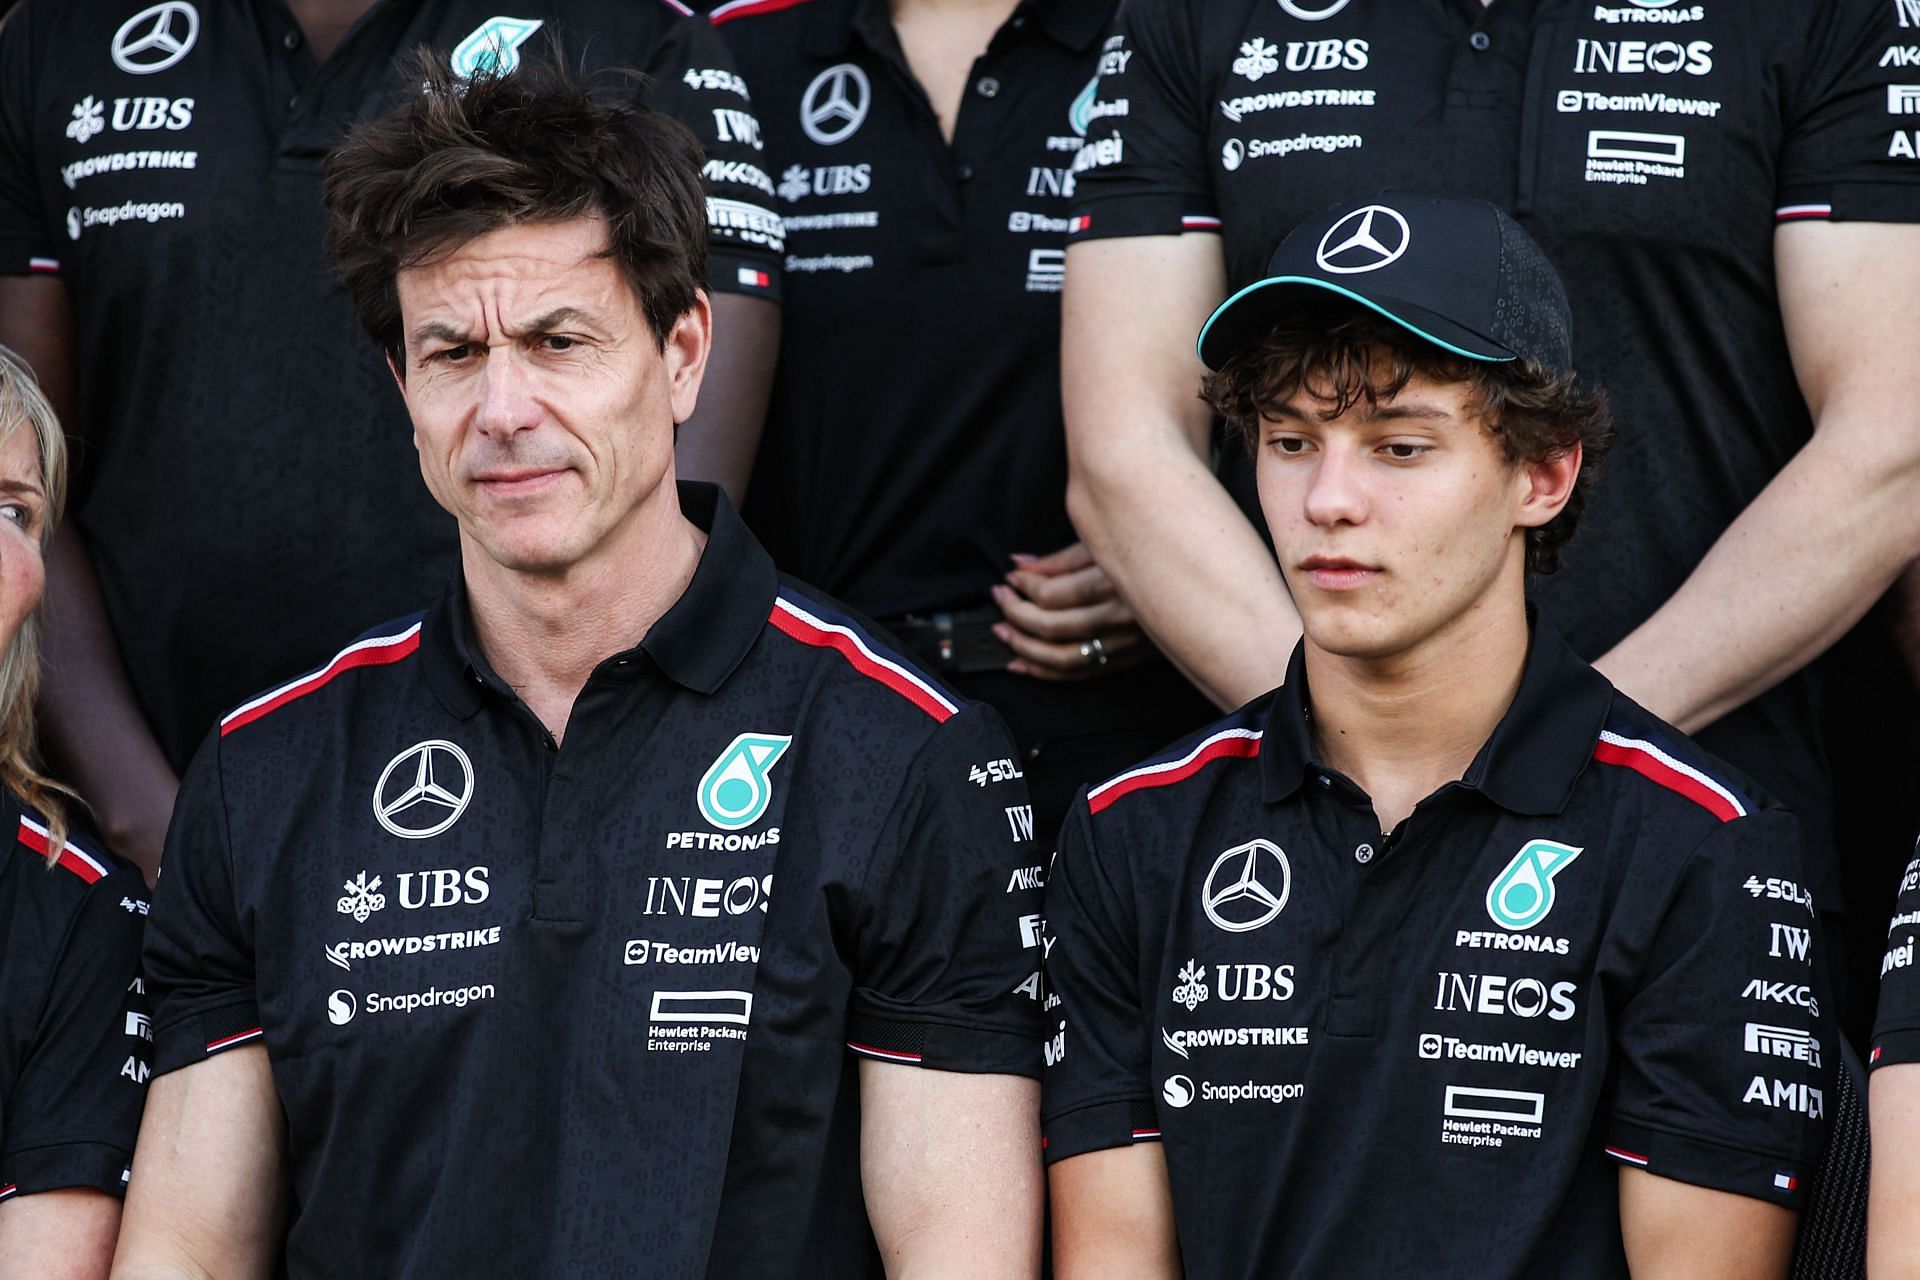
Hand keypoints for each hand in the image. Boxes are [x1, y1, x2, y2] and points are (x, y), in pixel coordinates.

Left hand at [991, 542, 1148, 681]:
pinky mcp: (1131, 658)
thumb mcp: (1110, 544)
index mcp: (1119, 582)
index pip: (1054, 595)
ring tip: (1003, 632)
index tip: (1011, 577)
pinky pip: (1082, 674)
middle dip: (1016, 615)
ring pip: (1064, 658)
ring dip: (1025, 647)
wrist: (1206, 583)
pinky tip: (1023, 663)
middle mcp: (1124, 617)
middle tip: (1000, 599)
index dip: (1024, 587)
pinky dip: (1046, 672)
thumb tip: (1022, 565)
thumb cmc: (1158, 552)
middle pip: (1054, 627)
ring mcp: (1129, 643)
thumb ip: (1062, 558)